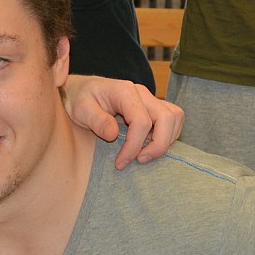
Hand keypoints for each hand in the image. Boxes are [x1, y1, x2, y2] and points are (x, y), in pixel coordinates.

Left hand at [62, 74, 182, 167]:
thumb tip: (114, 134)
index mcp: (124, 91)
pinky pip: (172, 119)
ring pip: (175, 117)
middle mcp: (142, 93)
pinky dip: (167, 135)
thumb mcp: (80, 110)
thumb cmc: (80, 100)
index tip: (120, 163)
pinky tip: (148, 147)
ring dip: (166, 139)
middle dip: (158, 145)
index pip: (142, 121)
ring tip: (144, 154)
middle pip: (167, 118)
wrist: (81, 91)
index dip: (134, 146)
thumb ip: (96, 120)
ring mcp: (149, 99)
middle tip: (139, 160)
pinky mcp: (153, 107)